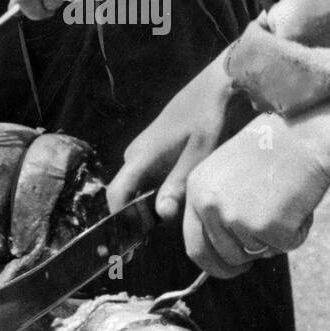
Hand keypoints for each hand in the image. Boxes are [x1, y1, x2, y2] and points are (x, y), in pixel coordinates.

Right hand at [107, 53, 247, 218]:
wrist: (213, 89)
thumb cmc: (207, 120)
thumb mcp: (198, 157)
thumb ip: (178, 186)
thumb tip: (160, 215)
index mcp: (141, 156)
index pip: (116, 194)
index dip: (120, 220)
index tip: (133, 241)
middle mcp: (134, 154)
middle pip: (127, 194)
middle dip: (141, 214)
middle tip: (166, 228)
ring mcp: (141, 149)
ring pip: (138, 186)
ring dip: (152, 200)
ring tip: (178, 209)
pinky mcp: (151, 147)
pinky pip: (146, 175)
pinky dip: (157, 188)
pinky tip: (180, 191)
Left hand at [182, 115, 329, 276]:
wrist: (306, 135)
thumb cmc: (274, 147)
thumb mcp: (228, 170)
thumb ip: (218, 203)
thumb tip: (219, 245)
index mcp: (196, 189)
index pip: (193, 243)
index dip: (212, 262)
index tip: (226, 266)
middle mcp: (210, 205)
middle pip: (222, 257)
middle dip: (236, 266)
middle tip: (251, 263)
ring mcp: (237, 217)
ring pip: (256, 252)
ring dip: (273, 239)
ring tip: (286, 204)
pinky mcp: (266, 226)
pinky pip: (284, 246)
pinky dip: (297, 233)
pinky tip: (300, 203)